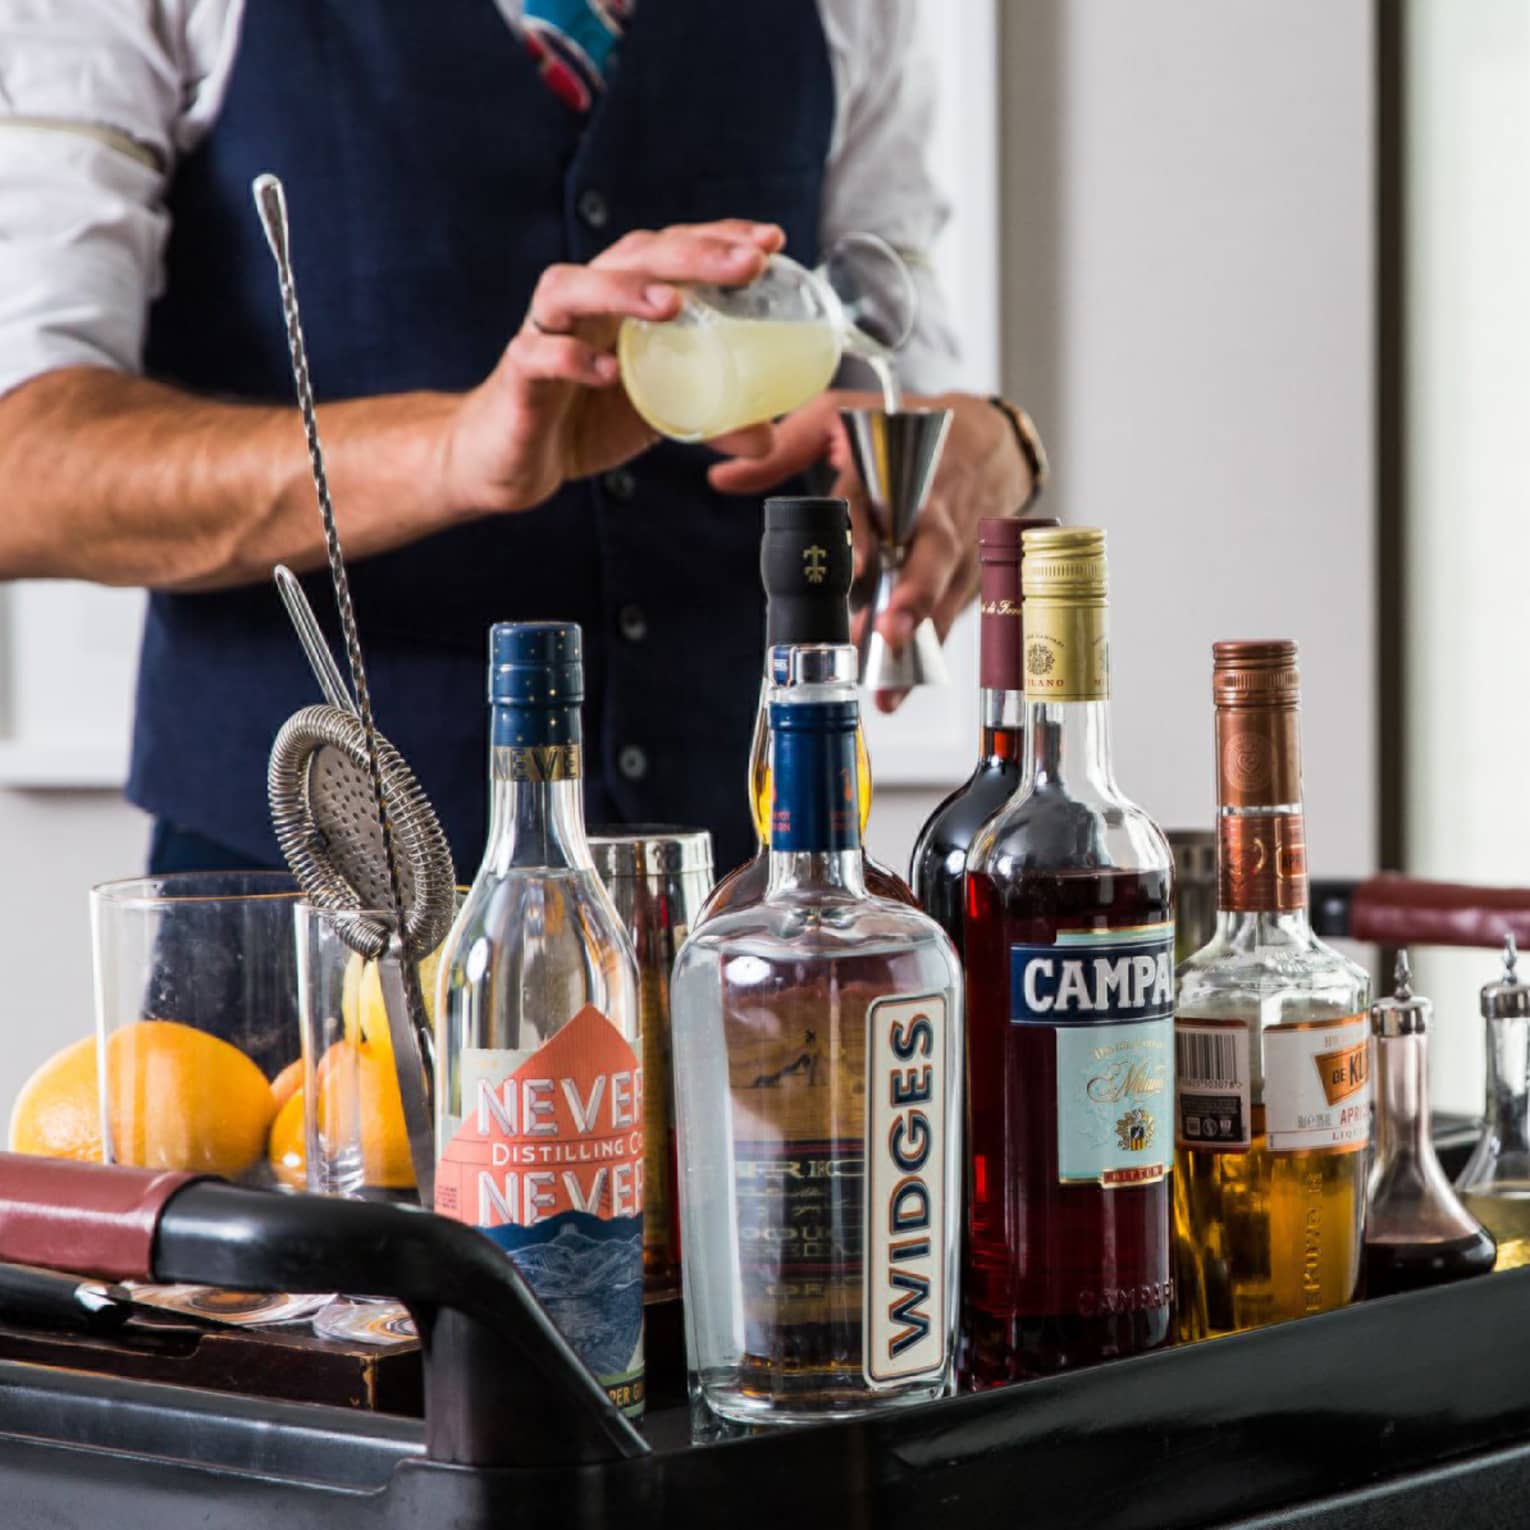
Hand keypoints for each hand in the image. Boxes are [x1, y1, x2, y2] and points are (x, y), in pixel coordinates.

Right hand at [439, 220, 786, 514]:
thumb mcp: (660, 416)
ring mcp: (546, 331)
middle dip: (692, 253)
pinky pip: (538, 353)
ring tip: (672, 304)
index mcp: (623, 299)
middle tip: (746, 264)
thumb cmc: (586, 418)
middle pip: (633, 256)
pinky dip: (569, 358)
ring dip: (623, 290)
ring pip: (572, 288)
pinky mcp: (518, 374)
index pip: (672, 249)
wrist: (513, 459)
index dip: (718, 238)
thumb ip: (712, 421)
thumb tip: (767, 438)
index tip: (771, 241)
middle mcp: (585, 302)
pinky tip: (605, 372)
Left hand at [709, 389, 1034, 710]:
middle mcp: (931, 507)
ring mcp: (957, 542)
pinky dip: (927, 649)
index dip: (863, 533)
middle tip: (889, 630)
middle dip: (914, 593)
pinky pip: (952, 613)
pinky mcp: (970, 571)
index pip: (875, 499)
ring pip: (944, 593)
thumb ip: (782, 451)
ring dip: (918, 638)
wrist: (985, 441)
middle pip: (930, 550)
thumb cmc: (903, 430)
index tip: (851, 569)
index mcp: (892, 466)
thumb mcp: (838, 420)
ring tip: (888, 687)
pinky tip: (898, 686)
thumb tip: (723, 478)